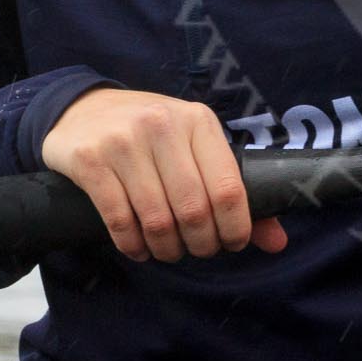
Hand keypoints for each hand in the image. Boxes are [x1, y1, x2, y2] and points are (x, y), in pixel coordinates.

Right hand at [41, 87, 286, 262]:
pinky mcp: (90, 160)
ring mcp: (123, 142)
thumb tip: (278, 242)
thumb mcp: (195, 146)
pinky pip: (118, 219)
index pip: (228, 187)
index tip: (232, 244)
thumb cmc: (152, 134)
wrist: (83, 108)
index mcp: (199, 121)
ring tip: (169, 251)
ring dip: (167, 248)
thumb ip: (234, 191)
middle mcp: (163, 126)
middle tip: (198, 251)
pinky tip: (139, 249)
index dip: (235, 227)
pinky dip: (132, 245)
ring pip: (156, 218)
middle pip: (194, 208)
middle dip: (201, 243)